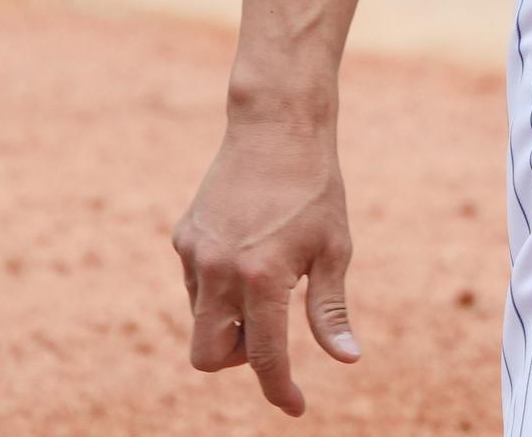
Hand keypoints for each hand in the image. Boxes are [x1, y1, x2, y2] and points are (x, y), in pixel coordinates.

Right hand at [171, 108, 359, 415]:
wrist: (275, 126)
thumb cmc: (314, 188)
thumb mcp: (334, 249)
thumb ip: (330, 309)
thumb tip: (348, 359)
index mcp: (263, 277)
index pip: (265, 357)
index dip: (280, 390)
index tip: (295, 406)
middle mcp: (220, 270)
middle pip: (207, 355)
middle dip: (236, 362)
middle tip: (268, 340)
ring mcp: (195, 253)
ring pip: (199, 320)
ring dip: (228, 322)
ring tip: (266, 283)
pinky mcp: (183, 236)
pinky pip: (193, 285)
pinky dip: (216, 290)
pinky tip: (245, 256)